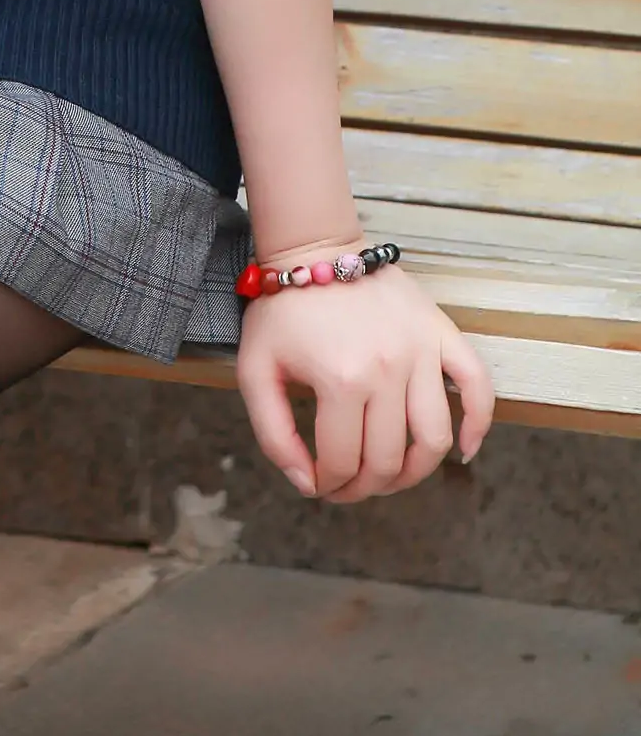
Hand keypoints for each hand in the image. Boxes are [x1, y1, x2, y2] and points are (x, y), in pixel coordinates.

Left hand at [236, 242, 496, 501]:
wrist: (315, 248)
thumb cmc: (283, 310)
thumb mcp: (256, 369)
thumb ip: (273, 434)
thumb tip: (306, 484)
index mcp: (339, 379)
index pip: (342, 461)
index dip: (328, 485)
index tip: (319, 485)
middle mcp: (387, 368)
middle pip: (389, 459)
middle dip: (366, 487)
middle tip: (349, 486)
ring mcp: (421, 350)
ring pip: (434, 437)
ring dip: (416, 472)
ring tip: (393, 476)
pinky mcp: (442, 333)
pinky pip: (477, 385)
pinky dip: (479, 424)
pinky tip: (464, 449)